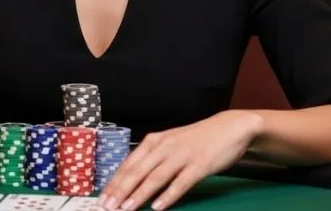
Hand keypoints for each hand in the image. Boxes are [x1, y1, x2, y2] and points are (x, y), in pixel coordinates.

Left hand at [99, 111, 261, 209]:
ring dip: (139, 194)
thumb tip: (132, 176)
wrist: (229, 127)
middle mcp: (165, 146)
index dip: (115, 181)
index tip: (102, 197)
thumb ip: (153, 157)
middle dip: (120, 190)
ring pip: (155, 177)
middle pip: (138, 171)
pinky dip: (168, 195)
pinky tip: (158, 207)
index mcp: (155, 141)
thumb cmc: (197, 138)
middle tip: (107, 205)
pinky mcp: (199, 165)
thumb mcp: (170, 142)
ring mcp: (182, 155)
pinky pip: (180, 183)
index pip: (129, 164)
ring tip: (126, 208)